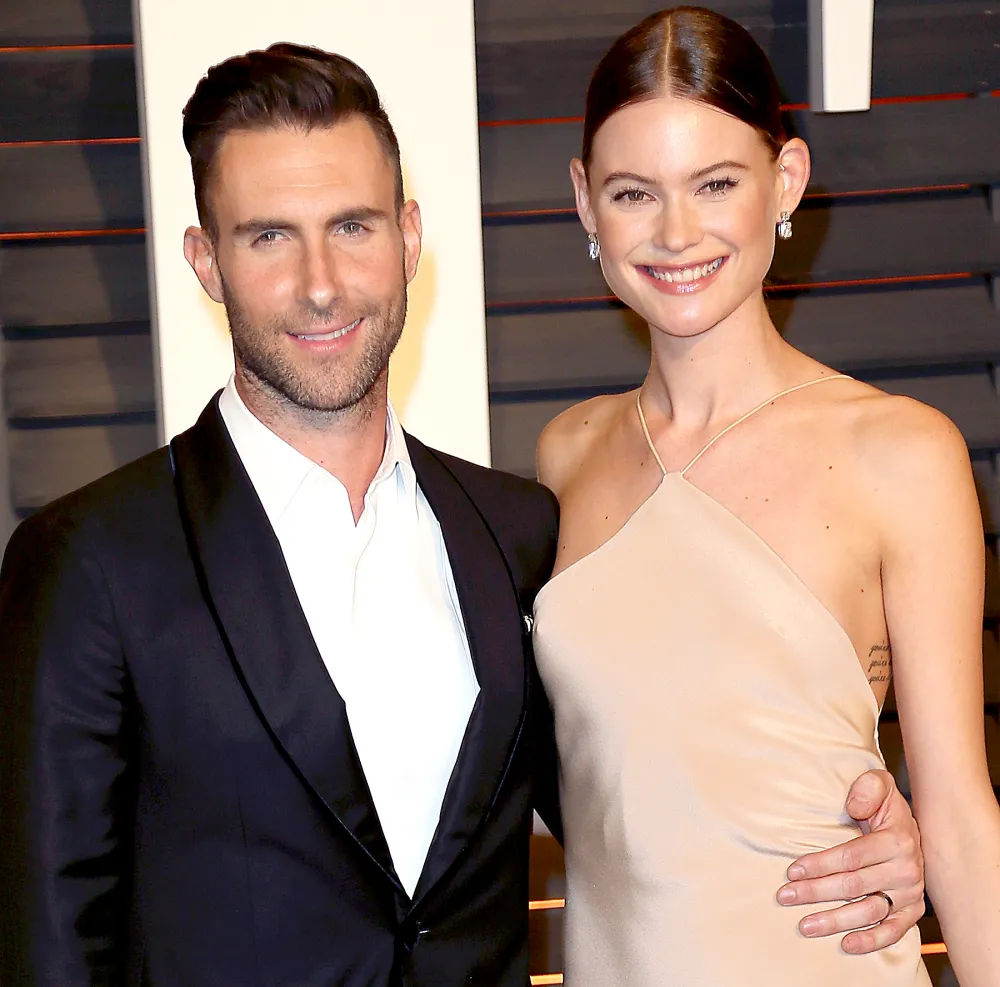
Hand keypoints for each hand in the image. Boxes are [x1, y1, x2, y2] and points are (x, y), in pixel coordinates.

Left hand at [775, 769, 924, 952]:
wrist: (913, 827)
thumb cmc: (885, 806)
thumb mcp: (879, 784)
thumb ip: (868, 787)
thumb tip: (854, 807)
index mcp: (896, 840)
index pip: (850, 857)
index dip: (820, 865)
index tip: (792, 871)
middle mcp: (906, 870)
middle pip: (854, 885)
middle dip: (816, 892)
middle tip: (786, 897)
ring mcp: (911, 893)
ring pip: (869, 911)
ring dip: (836, 921)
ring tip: (805, 925)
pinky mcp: (912, 911)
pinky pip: (893, 931)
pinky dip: (872, 941)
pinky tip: (846, 945)